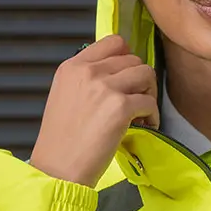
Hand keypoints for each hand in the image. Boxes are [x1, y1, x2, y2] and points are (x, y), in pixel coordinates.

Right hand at [28, 35, 158, 187]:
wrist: (58, 168)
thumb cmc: (61, 140)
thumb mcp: (65, 95)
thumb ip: (87, 78)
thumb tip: (118, 71)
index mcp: (72, 66)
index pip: (113, 42)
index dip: (127, 57)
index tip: (128, 75)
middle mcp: (88, 71)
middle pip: (133, 59)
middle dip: (139, 80)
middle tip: (136, 100)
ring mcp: (105, 87)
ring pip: (146, 74)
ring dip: (149, 93)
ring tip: (141, 112)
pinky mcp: (120, 107)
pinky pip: (150, 102)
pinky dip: (152, 115)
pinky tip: (144, 126)